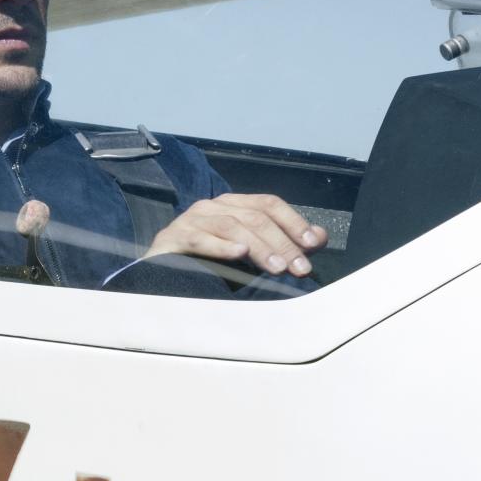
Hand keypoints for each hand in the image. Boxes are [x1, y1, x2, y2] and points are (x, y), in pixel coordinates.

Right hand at [144, 192, 327, 279]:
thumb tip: (320, 237)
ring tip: (277, 268)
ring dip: (259, 247)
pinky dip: (221, 246)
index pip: (269, 204)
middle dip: (282, 242)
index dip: (293, 222)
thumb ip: (283, 243)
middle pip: (255, 216)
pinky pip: (200, 238)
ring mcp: (192, 220)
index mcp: (233, 206)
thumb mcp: (251, 255)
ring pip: (232, 225)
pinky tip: (239, 254)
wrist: (161, 276)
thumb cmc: (209, 266)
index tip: (314, 244)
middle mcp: (213, 207)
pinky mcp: (173, 237)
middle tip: (300, 268)